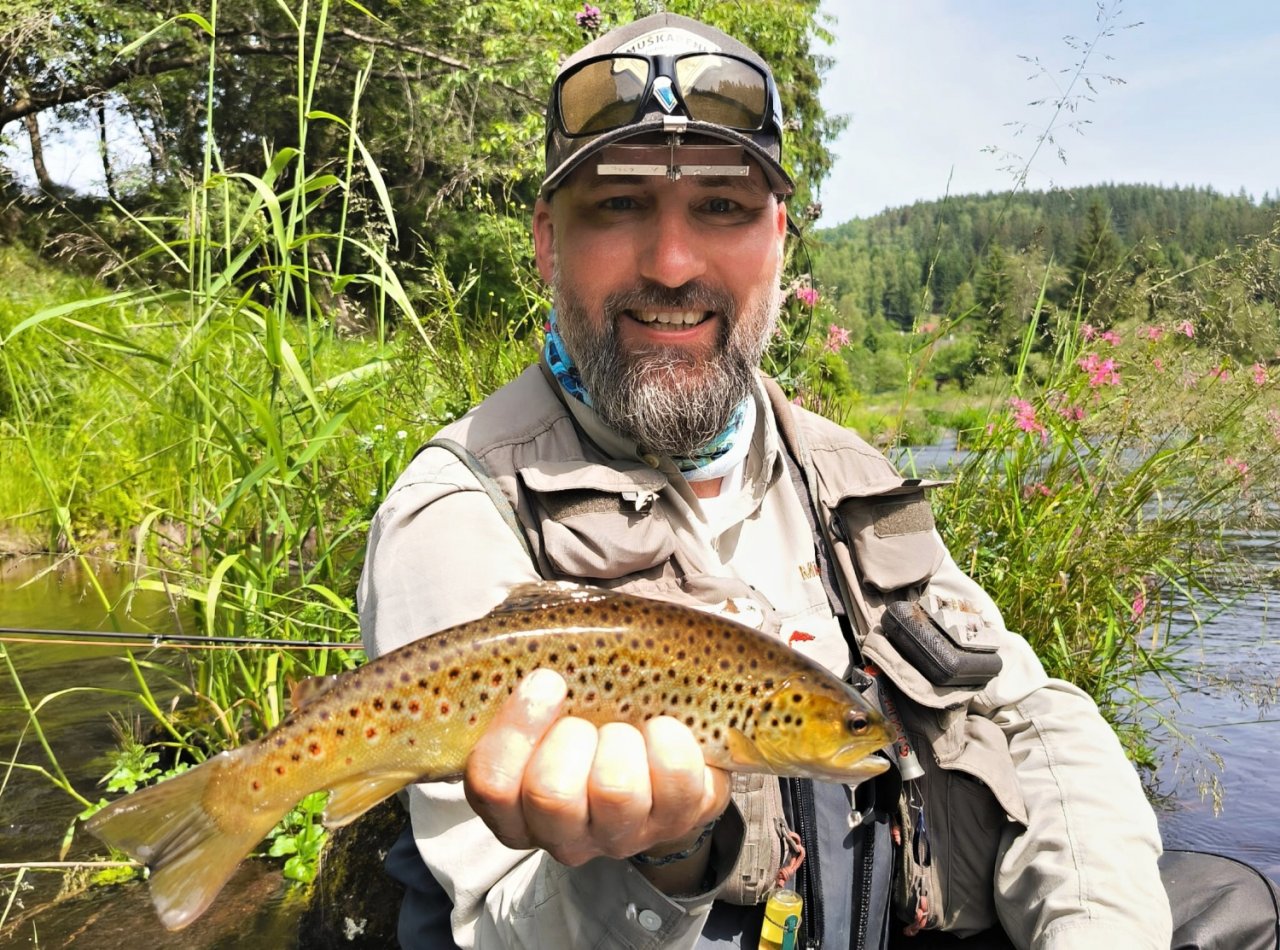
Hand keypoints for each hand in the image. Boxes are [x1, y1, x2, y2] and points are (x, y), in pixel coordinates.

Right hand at [464, 668, 729, 867]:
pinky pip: (680, 788)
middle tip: (589, 714)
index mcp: (514, 800)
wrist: (662, 729)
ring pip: (616, 793)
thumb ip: (529, 656)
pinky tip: (668, 729)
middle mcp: (561, 831)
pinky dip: (675, 744)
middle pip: (552, 795)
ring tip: (630, 725)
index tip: (546, 679)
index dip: (515, 730)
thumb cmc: (594, 698)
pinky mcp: (677, 824)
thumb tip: (525, 616)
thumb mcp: (553, 677)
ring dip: (625, 739)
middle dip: (574, 735)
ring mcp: (619, 836)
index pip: (492, 785)